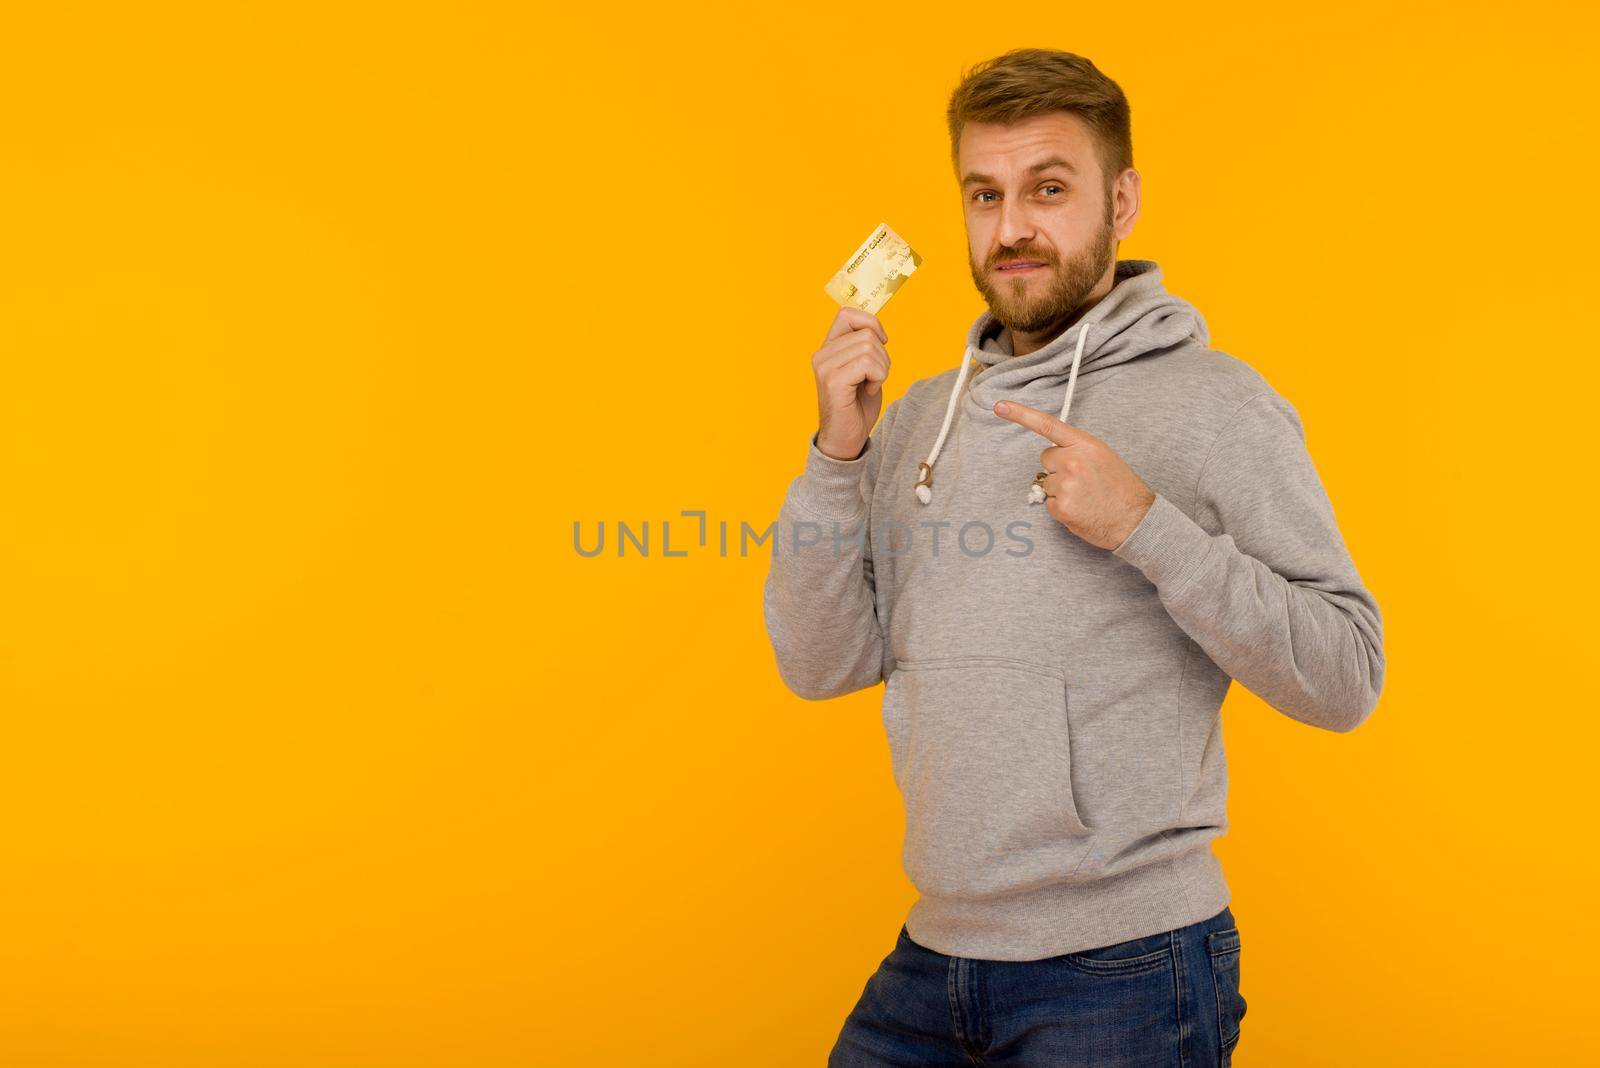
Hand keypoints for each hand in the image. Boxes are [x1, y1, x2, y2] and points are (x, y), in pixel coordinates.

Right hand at [812, 307, 889, 460]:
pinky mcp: (833, 382)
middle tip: (874, 377)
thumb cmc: (857, 406)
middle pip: (866, 333)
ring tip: (870, 385)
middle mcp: (822, 354)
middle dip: (882, 355)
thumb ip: (864, 346)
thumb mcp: (862, 368)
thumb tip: (877, 329)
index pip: (847, 313)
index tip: (881, 343)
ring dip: (881, 368)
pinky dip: (878, 378)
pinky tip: (868, 391)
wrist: (846, 439)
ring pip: (869, 347)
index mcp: (827, 348)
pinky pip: (868, 364)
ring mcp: (825, 367)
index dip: (871, 323)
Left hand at [993, 400, 1154, 549]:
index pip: (1048, 425)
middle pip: (1045, 459)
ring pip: (1046, 482)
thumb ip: (1077, 450)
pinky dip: (1060, 508)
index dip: (1020, 414)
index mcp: (1085, 444)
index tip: (999, 406)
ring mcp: (1064, 484)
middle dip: (1057, 468)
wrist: (1135, 520)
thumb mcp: (1103, 456)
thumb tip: (1053, 455)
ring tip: (1085, 497)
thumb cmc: (1121, 489)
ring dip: (1059, 490)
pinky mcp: (1060, 506)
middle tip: (1082, 481)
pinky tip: (1081, 509)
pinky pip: (1048, 503)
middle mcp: (1072, 461)